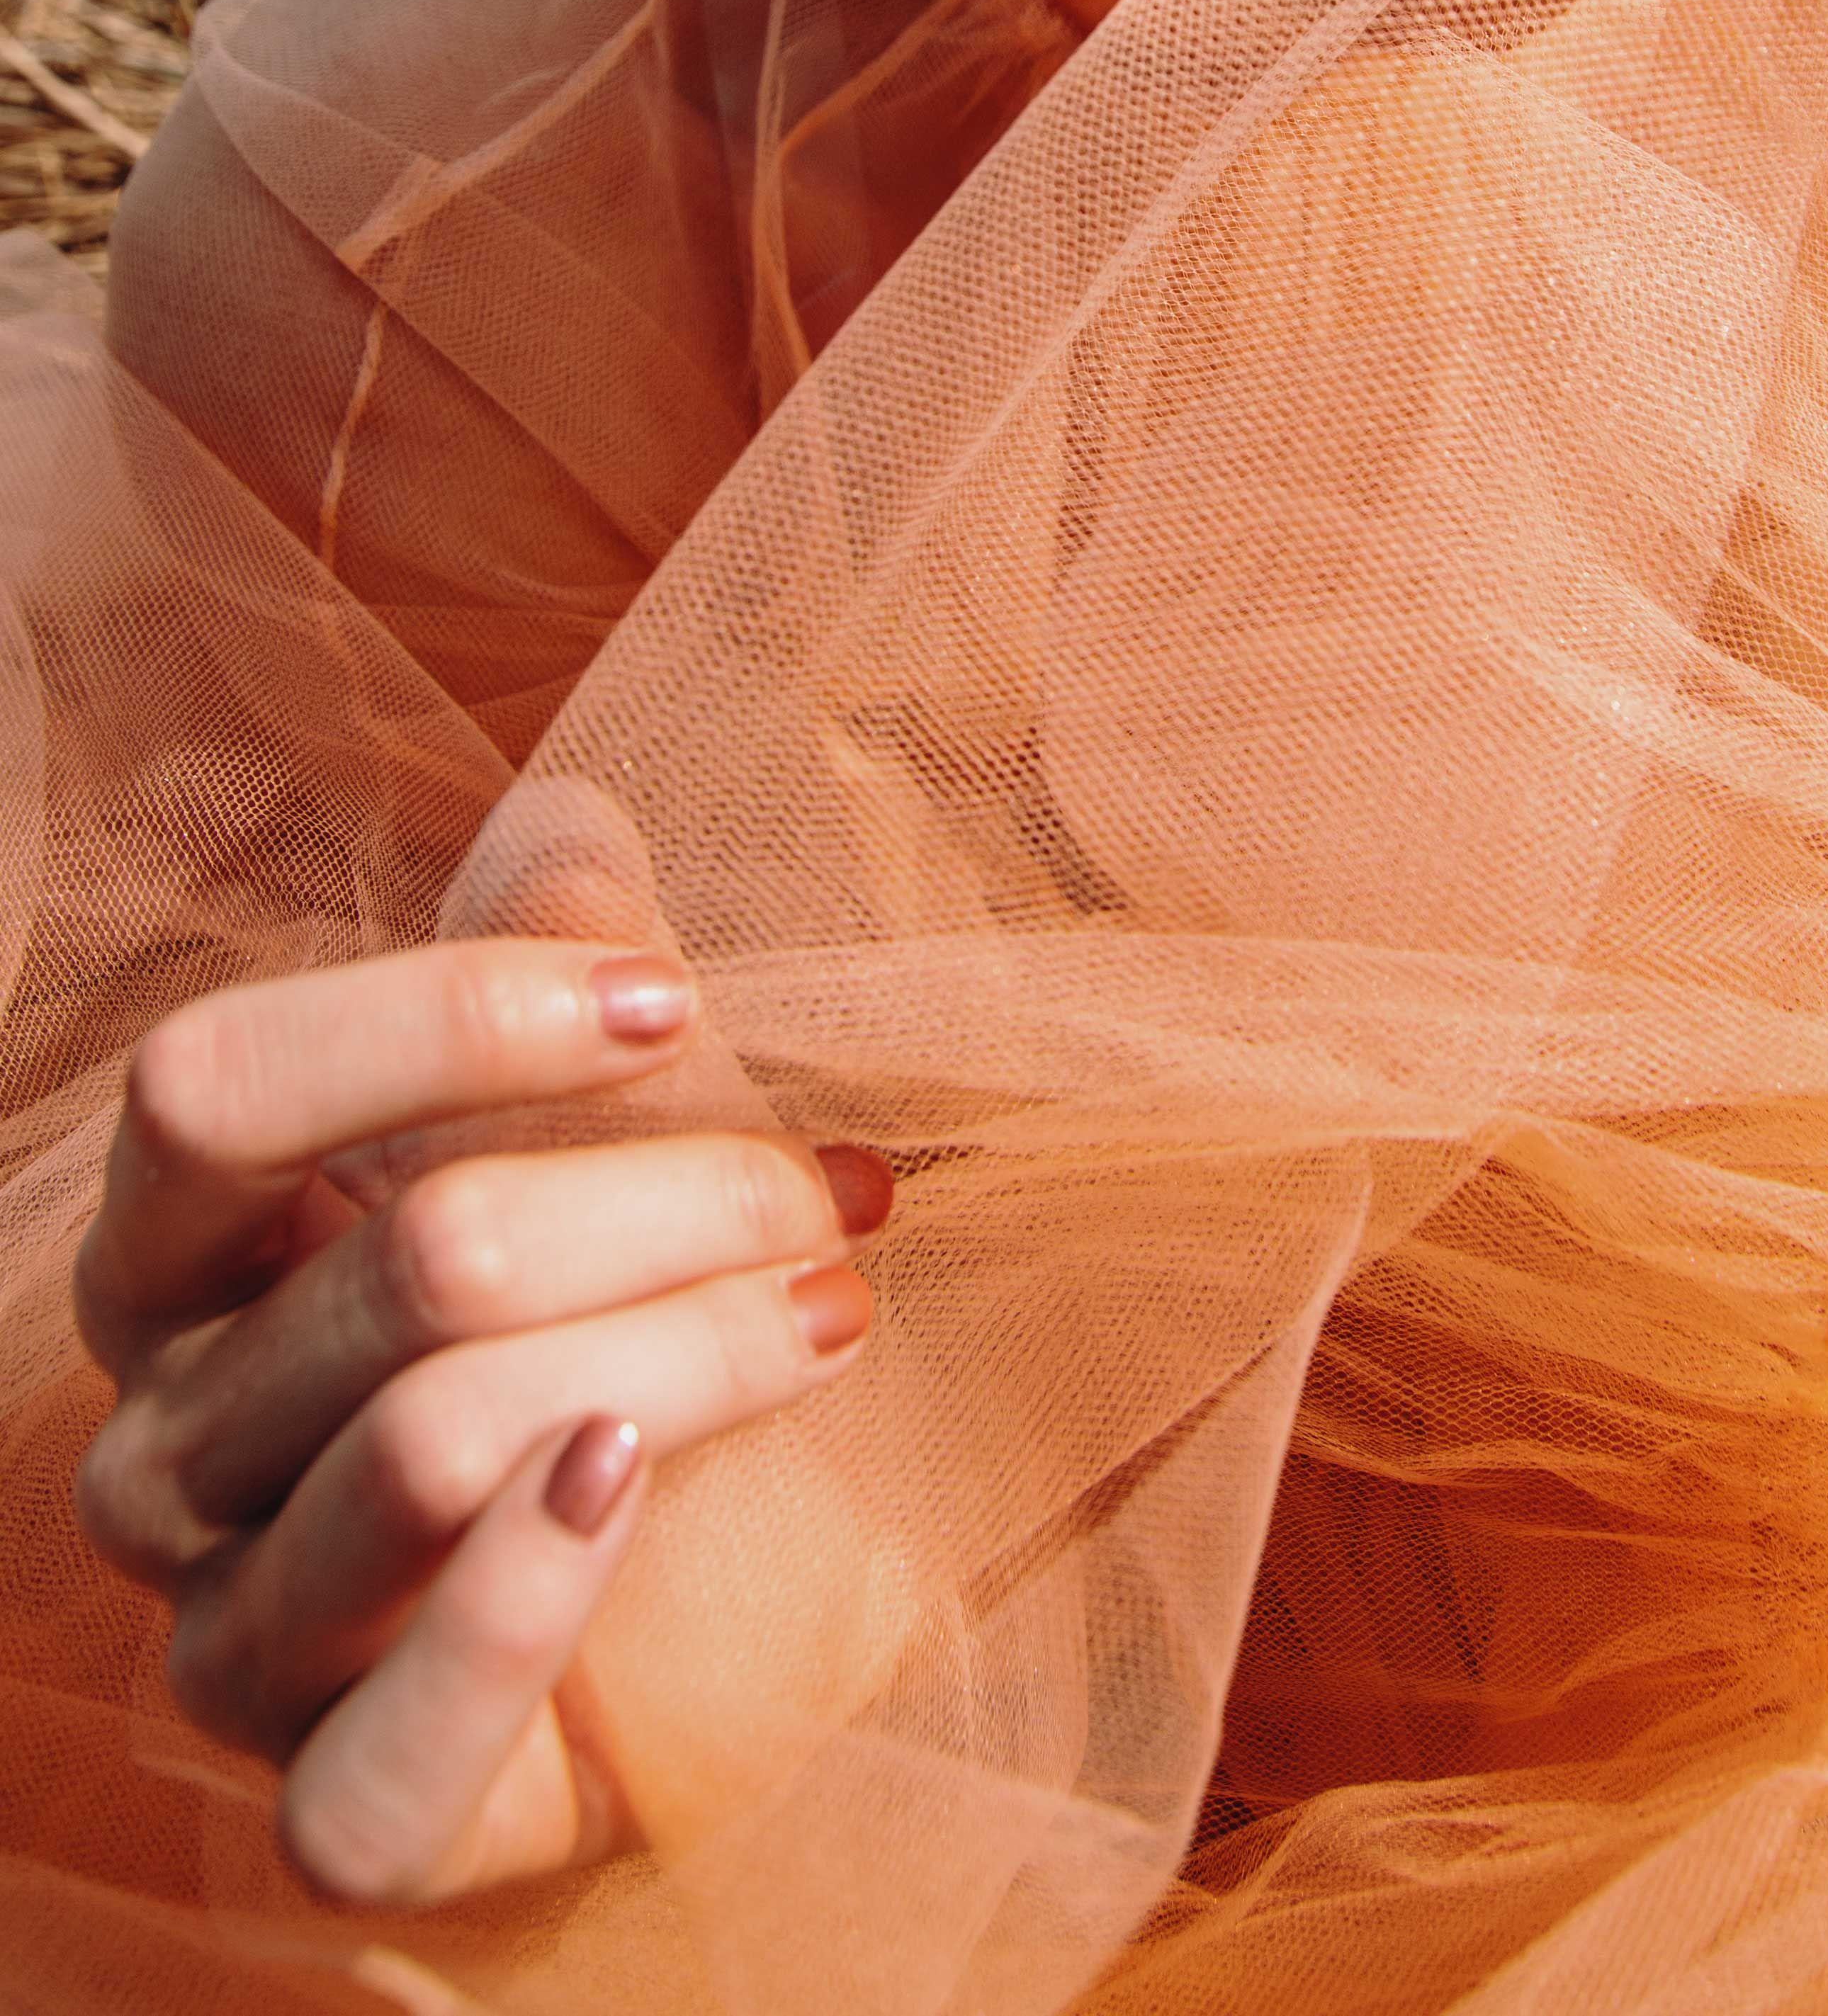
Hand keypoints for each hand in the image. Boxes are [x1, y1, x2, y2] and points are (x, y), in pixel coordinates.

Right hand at [70, 941, 893, 1907]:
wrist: (747, 1579)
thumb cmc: (642, 1304)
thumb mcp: (624, 1114)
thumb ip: (571, 958)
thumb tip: (567, 835)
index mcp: (189, 1254)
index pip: (212, 1088)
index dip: (448, 1018)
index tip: (679, 1004)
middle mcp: (171, 1449)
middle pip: (405, 1258)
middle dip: (670, 1196)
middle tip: (837, 1189)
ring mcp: (242, 1639)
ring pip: (430, 1451)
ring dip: (681, 1349)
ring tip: (833, 1304)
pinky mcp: (348, 1809)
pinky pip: (380, 1755)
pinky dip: (520, 1610)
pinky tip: (630, 1486)